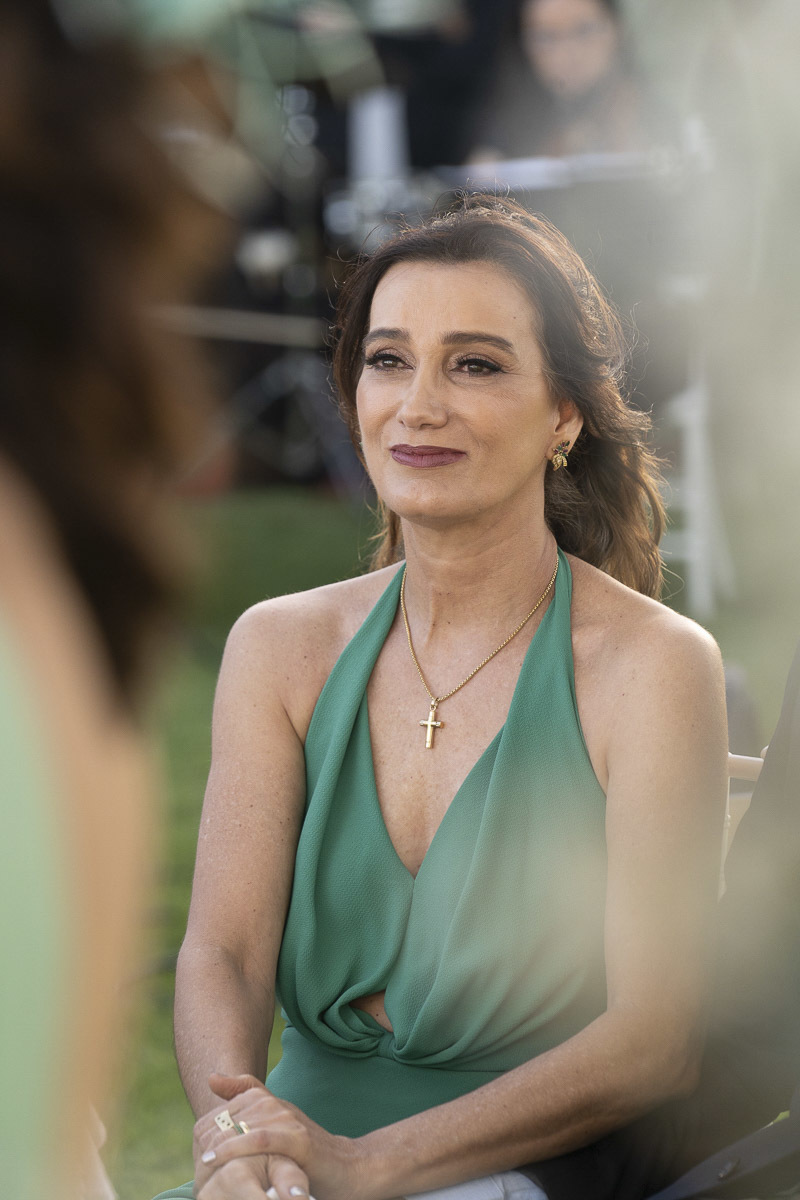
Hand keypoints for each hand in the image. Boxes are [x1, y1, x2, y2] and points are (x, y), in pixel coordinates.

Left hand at [193, 1074, 365, 1199]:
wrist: (352, 1168)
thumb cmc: (309, 1152)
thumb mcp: (277, 1126)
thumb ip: (248, 1100)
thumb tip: (211, 1078)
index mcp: (271, 1100)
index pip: (229, 1102)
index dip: (210, 1122)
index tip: (197, 1144)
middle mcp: (278, 1105)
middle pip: (231, 1114)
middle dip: (210, 1136)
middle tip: (196, 1159)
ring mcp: (290, 1120)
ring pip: (242, 1124)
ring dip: (218, 1144)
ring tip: (201, 1162)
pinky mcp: (299, 1140)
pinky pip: (260, 1139)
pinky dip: (236, 1147)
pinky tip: (217, 1157)